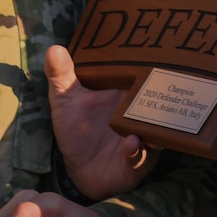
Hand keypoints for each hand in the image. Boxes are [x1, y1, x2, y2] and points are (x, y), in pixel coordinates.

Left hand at [46, 44, 156, 198]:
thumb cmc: (76, 128)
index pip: (144, 75)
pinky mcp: (138, 161)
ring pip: (157, 128)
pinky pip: (142, 156)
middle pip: (158, 100)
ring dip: (154, 124)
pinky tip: (131, 142)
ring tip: (147, 118)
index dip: (150, 64)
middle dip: (162, 92)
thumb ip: (61, 75)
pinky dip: (137, 150)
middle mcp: (140, 114)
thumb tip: (54, 48)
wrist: (80, 168)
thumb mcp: (65, 98)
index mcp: (126, 94)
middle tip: (161, 82)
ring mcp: (142, 138)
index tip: (155, 49)